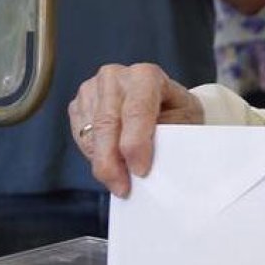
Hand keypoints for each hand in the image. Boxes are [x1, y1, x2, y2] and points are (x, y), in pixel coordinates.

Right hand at [68, 64, 203, 197]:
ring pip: (91, 133)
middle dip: (113, 161)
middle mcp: (115, 76)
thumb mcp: (184, 121)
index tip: (140, 171)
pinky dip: (95, 156)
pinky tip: (111, 164)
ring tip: (120, 182)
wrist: (164, 103)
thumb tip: (152, 163)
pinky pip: (81, 137)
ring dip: (103, 162)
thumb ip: (169, 136)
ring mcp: (93, 88)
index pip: (137, 111)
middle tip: (122, 188)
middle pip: (107, 123)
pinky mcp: (79, 104)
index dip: (136, 143)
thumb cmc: (177, 112)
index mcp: (146, 75)